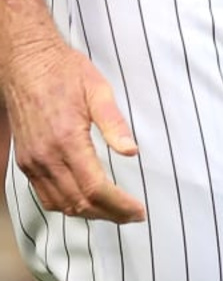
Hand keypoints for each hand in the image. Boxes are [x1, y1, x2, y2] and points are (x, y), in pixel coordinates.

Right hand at [2, 31, 143, 223]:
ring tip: (115, 213)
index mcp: (67, 140)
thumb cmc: (66, 73)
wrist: (27, 64)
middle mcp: (45, 157)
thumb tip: (132, 152)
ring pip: (60, 203)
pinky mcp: (25, 161)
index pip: (95, 188)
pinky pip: (44, 195)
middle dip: (109, 214)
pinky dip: (66, 205)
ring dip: (88, 214)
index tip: (139, 211)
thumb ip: (115, 124)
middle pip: (79, 202)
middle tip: (133, 216)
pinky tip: (85, 202)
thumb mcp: (99, 91)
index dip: (119, 205)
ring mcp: (32, 162)